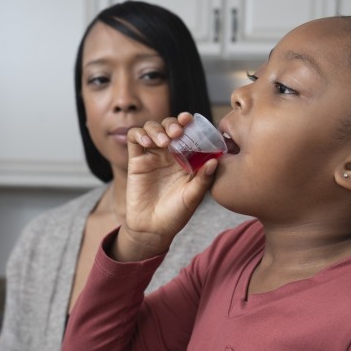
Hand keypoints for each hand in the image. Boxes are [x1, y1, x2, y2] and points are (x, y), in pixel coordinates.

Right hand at [117, 112, 217, 260]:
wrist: (152, 228)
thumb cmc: (176, 214)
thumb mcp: (193, 197)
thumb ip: (203, 179)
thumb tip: (215, 160)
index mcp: (187, 159)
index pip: (189, 134)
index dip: (190, 124)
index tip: (191, 122)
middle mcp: (170, 155)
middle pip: (170, 127)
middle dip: (174, 124)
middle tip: (178, 133)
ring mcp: (153, 156)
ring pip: (152, 128)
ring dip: (158, 129)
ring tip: (163, 142)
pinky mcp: (136, 160)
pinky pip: (135, 138)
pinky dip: (139, 134)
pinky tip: (146, 142)